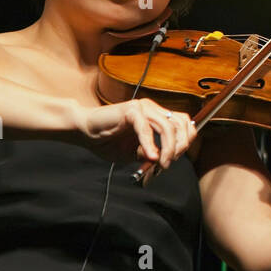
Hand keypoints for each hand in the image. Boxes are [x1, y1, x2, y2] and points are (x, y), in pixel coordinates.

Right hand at [77, 97, 195, 168]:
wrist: (84, 132)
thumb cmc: (107, 141)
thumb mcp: (134, 153)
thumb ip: (151, 155)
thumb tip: (164, 161)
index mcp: (157, 115)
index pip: (184, 123)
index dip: (185, 141)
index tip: (175, 158)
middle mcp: (152, 108)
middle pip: (180, 124)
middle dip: (180, 146)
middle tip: (169, 162)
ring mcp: (143, 107)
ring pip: (167, 127)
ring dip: (168, 148)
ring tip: (162, 163)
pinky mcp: (131, 110)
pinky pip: (146, 128)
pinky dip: (150, 144)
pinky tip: (149, 157)